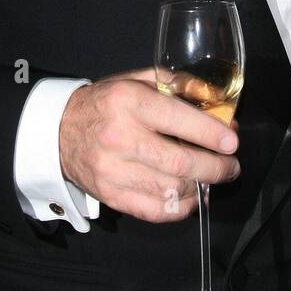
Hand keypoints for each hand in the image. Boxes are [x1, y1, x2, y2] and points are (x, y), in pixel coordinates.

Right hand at [59, 67, 239, 223]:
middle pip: (180, 162)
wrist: (58, 131)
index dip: (211, 133)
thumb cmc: (106, 103)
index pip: (178, 119)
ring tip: (214, 179)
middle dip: (216, 167)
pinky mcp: (111, 196)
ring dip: (202, 187)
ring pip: (171, 190)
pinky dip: (181, 208)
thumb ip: (177, 85)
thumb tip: (216, 101)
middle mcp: (120, 137)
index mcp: (129, 102)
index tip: (232, 141)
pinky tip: (192, 196)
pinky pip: (155, 210)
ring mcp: (114, 171)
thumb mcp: (137, 80)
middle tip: (231, 166)